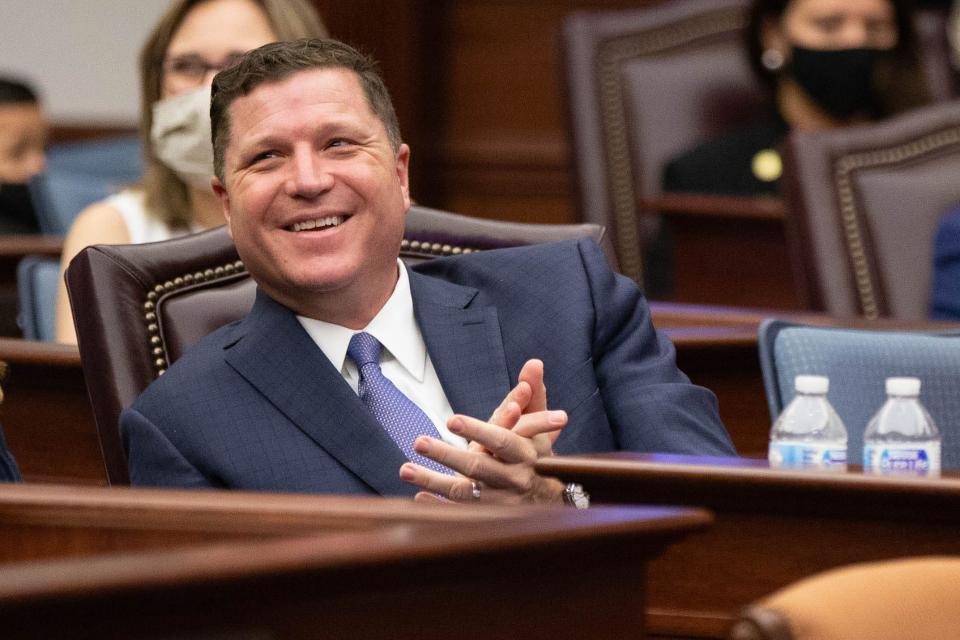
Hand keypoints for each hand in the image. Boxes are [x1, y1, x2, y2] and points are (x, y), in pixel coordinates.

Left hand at [398, 359, 566, 503]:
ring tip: (405, 469)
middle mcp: (513, 479)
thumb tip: (533, 362)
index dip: (478, 430)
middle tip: (419, 441)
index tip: (452, 420)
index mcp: (526, 454)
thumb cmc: (537, 454)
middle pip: (477, 468)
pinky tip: (418, 498)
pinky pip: (459, 513)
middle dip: (447, 455)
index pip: (501, 441)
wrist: (550, 501)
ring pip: (463, 493)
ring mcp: (499, 501)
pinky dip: (438, 507)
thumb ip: (534, 395)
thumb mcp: (539, 426)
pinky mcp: (487, 517)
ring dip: (433, 481)